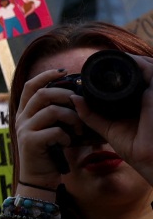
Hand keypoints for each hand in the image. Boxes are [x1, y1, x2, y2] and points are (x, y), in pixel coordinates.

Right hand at [12, 65, 81, 187]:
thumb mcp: (51, 129)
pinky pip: (54, 131)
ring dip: (71, 118)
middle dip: (65, 95)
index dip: (46, 75)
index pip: (30, 85)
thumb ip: (56, 114)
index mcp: (25, 112)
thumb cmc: (49, 152)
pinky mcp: (31, 142)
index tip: (63, 72)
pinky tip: (67, 143)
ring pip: (51, 111)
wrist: (38, 178)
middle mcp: (21, 118)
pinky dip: (66, 136)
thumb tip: (76, 97)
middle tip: (79, 104)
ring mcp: (25, 130)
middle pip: (42, 94)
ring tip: (78, 129)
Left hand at [67, 51, 152, 186]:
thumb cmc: (133, 147)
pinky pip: (152, 73)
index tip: (104, 65)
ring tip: (117, 57)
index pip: (138, 78)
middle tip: (109, 59)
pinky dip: (142, 64)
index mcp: (141, 102)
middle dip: (131, 61)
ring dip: (136, 60)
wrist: (147, 161)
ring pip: (150, 67)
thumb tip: (73, 98)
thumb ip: (90, 114)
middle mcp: (150, 96)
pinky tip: (129, 61)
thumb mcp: (107, 127)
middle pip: (145, 69)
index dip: (126, 69)